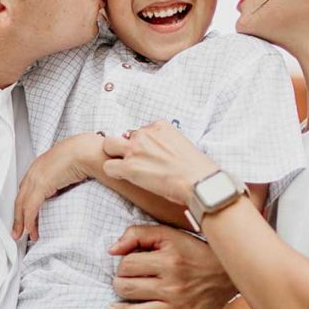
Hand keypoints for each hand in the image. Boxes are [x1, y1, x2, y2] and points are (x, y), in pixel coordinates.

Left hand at [13, 133, 105, 240]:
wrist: (88, 149)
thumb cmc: (85, 154)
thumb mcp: (71, 168)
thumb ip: (64, 180)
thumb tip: (68, 190)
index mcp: (41, 164)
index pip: (28, 187)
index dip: (26, 203)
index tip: (27, 216)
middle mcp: (35, 169)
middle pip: (21, 196)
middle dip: (19, 215)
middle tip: (19, 229)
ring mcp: (36, 176)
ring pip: (22, 203)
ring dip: (22, 221)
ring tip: (24, 234)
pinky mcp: (41, 184)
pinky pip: (31, 207)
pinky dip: (29, 220)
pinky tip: (31, 230)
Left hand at [102, 121, 217, 205]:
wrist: (199, 182)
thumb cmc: (197, 169)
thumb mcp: (183, 144)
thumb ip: (167, 143)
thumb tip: (161, 154)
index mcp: (160, 125)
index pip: (142, 130)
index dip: (143, 144)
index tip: (150, 155)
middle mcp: (145, 133)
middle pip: (123, 134)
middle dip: (124, 146)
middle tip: (133, 161)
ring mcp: (135, 149)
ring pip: (109, 145)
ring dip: (114, 156)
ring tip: (124, 169)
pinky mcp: (129, 167)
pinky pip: (108, 166)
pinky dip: (113, 173)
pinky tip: (123, 179)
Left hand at [106, 224, 235, 308]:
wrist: (228, 271)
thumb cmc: (194, 251)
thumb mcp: (168, 234)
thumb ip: (137, 234)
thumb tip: (112, 250)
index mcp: (168, 261)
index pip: (126, 266)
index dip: (122, 266)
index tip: (128, 267)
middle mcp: (173, 286)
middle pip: (128, 290)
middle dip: (119, 286)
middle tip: (122, 285)